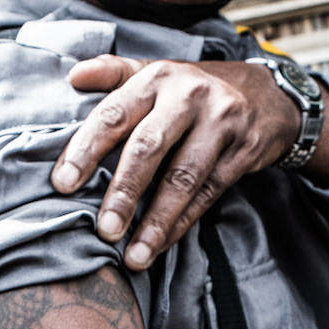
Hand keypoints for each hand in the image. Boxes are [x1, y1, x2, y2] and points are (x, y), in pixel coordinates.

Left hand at [53, 55, 303, 269]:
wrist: (266, 94)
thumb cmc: (192, 90)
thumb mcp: (156, 72)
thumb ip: (114, 73)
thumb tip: (72, 77)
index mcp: (157, 77)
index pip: (114, 113)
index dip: (86, 149)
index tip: (62, 184)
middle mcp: (189, 96)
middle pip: (148, 147)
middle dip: (124, 192)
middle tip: (103, 231)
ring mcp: (220, 122)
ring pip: (183, 177)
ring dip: (157, 221)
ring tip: (135, 255)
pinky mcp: (244, 150)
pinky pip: (208, 193)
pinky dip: (182, 223)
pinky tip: (160, 245)